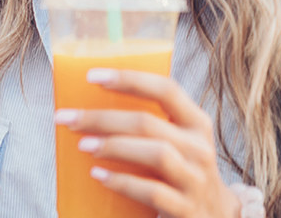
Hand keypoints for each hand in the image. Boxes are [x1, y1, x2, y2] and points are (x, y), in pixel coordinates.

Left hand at [55, 69, 239, 217]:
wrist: (214, 216)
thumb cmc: (179, 169)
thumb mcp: (175, 141)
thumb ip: (147, 124)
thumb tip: (84, 106)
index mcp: (196, 123)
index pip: (166, 90)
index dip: (129, 79)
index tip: (92, 76)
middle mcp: (200, 148)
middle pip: (148, 124)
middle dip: (102, 118)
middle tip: (67, 118)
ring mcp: (196, 180)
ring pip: (156, 154)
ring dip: (114, 146)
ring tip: (83, 144)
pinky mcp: (186, 209)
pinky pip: (153, 192)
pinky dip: (122, 182)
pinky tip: (98, 175)